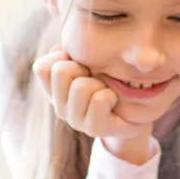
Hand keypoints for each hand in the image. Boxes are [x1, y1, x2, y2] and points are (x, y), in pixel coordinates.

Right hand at [33, 48, 151, 142]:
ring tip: (105, 92)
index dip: (63, 57)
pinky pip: (100, 99)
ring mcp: (75, 121)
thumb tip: (57, 49)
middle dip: (83, 68)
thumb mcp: (89, 64)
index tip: (81, 65)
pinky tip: (113, 103)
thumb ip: (71, 54)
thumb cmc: (111, 83)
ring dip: (99, 84)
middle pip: (60, 71)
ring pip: (80, 86)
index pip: (42, 68)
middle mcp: (60, 108)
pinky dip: (111, 96)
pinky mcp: (94, 129)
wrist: (137, 115)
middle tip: (96, 79)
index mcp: (54, 91)